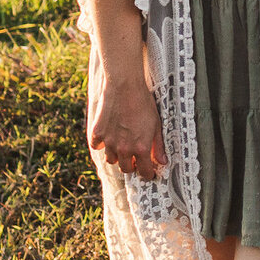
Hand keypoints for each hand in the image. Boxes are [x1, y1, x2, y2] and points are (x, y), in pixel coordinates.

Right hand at [88, 61, 165, 179]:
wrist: (125, 86)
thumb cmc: (143, 103)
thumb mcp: (156, 124)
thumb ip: (158, 145)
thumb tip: (162, 162)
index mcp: (141, 148)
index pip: (144, 172)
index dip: (147, 173)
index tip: (148, 171)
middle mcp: (124, 149)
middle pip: (126, 169)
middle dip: (131, 166)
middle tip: (134, 158)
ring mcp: (109, 142)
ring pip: (111, 159)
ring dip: (117, 156)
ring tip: (121, 145)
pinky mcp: (97, 133)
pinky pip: (97, 146)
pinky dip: (101, 144)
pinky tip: (108, 135)